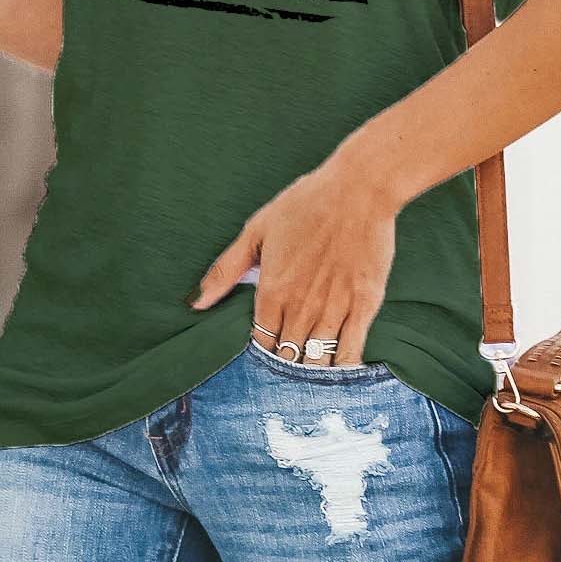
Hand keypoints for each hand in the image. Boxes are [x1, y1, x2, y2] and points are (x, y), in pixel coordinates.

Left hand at [190, 147, 401, 367]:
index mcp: (271, 292)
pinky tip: (338, 371)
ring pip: (316, 360)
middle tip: (288, 363)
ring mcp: (333, 309)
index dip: (263, 351)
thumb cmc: (306, 204)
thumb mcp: (256, 231)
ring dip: (310, 370)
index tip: (268, 347)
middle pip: (287, 357)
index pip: (261, 343)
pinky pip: (350, 351)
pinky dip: (342, 368)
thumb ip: (225, 271)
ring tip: (310, 369)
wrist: (358, 190)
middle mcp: (300, 307)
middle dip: (285, 363)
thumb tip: (195, 303)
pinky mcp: (364, 306)